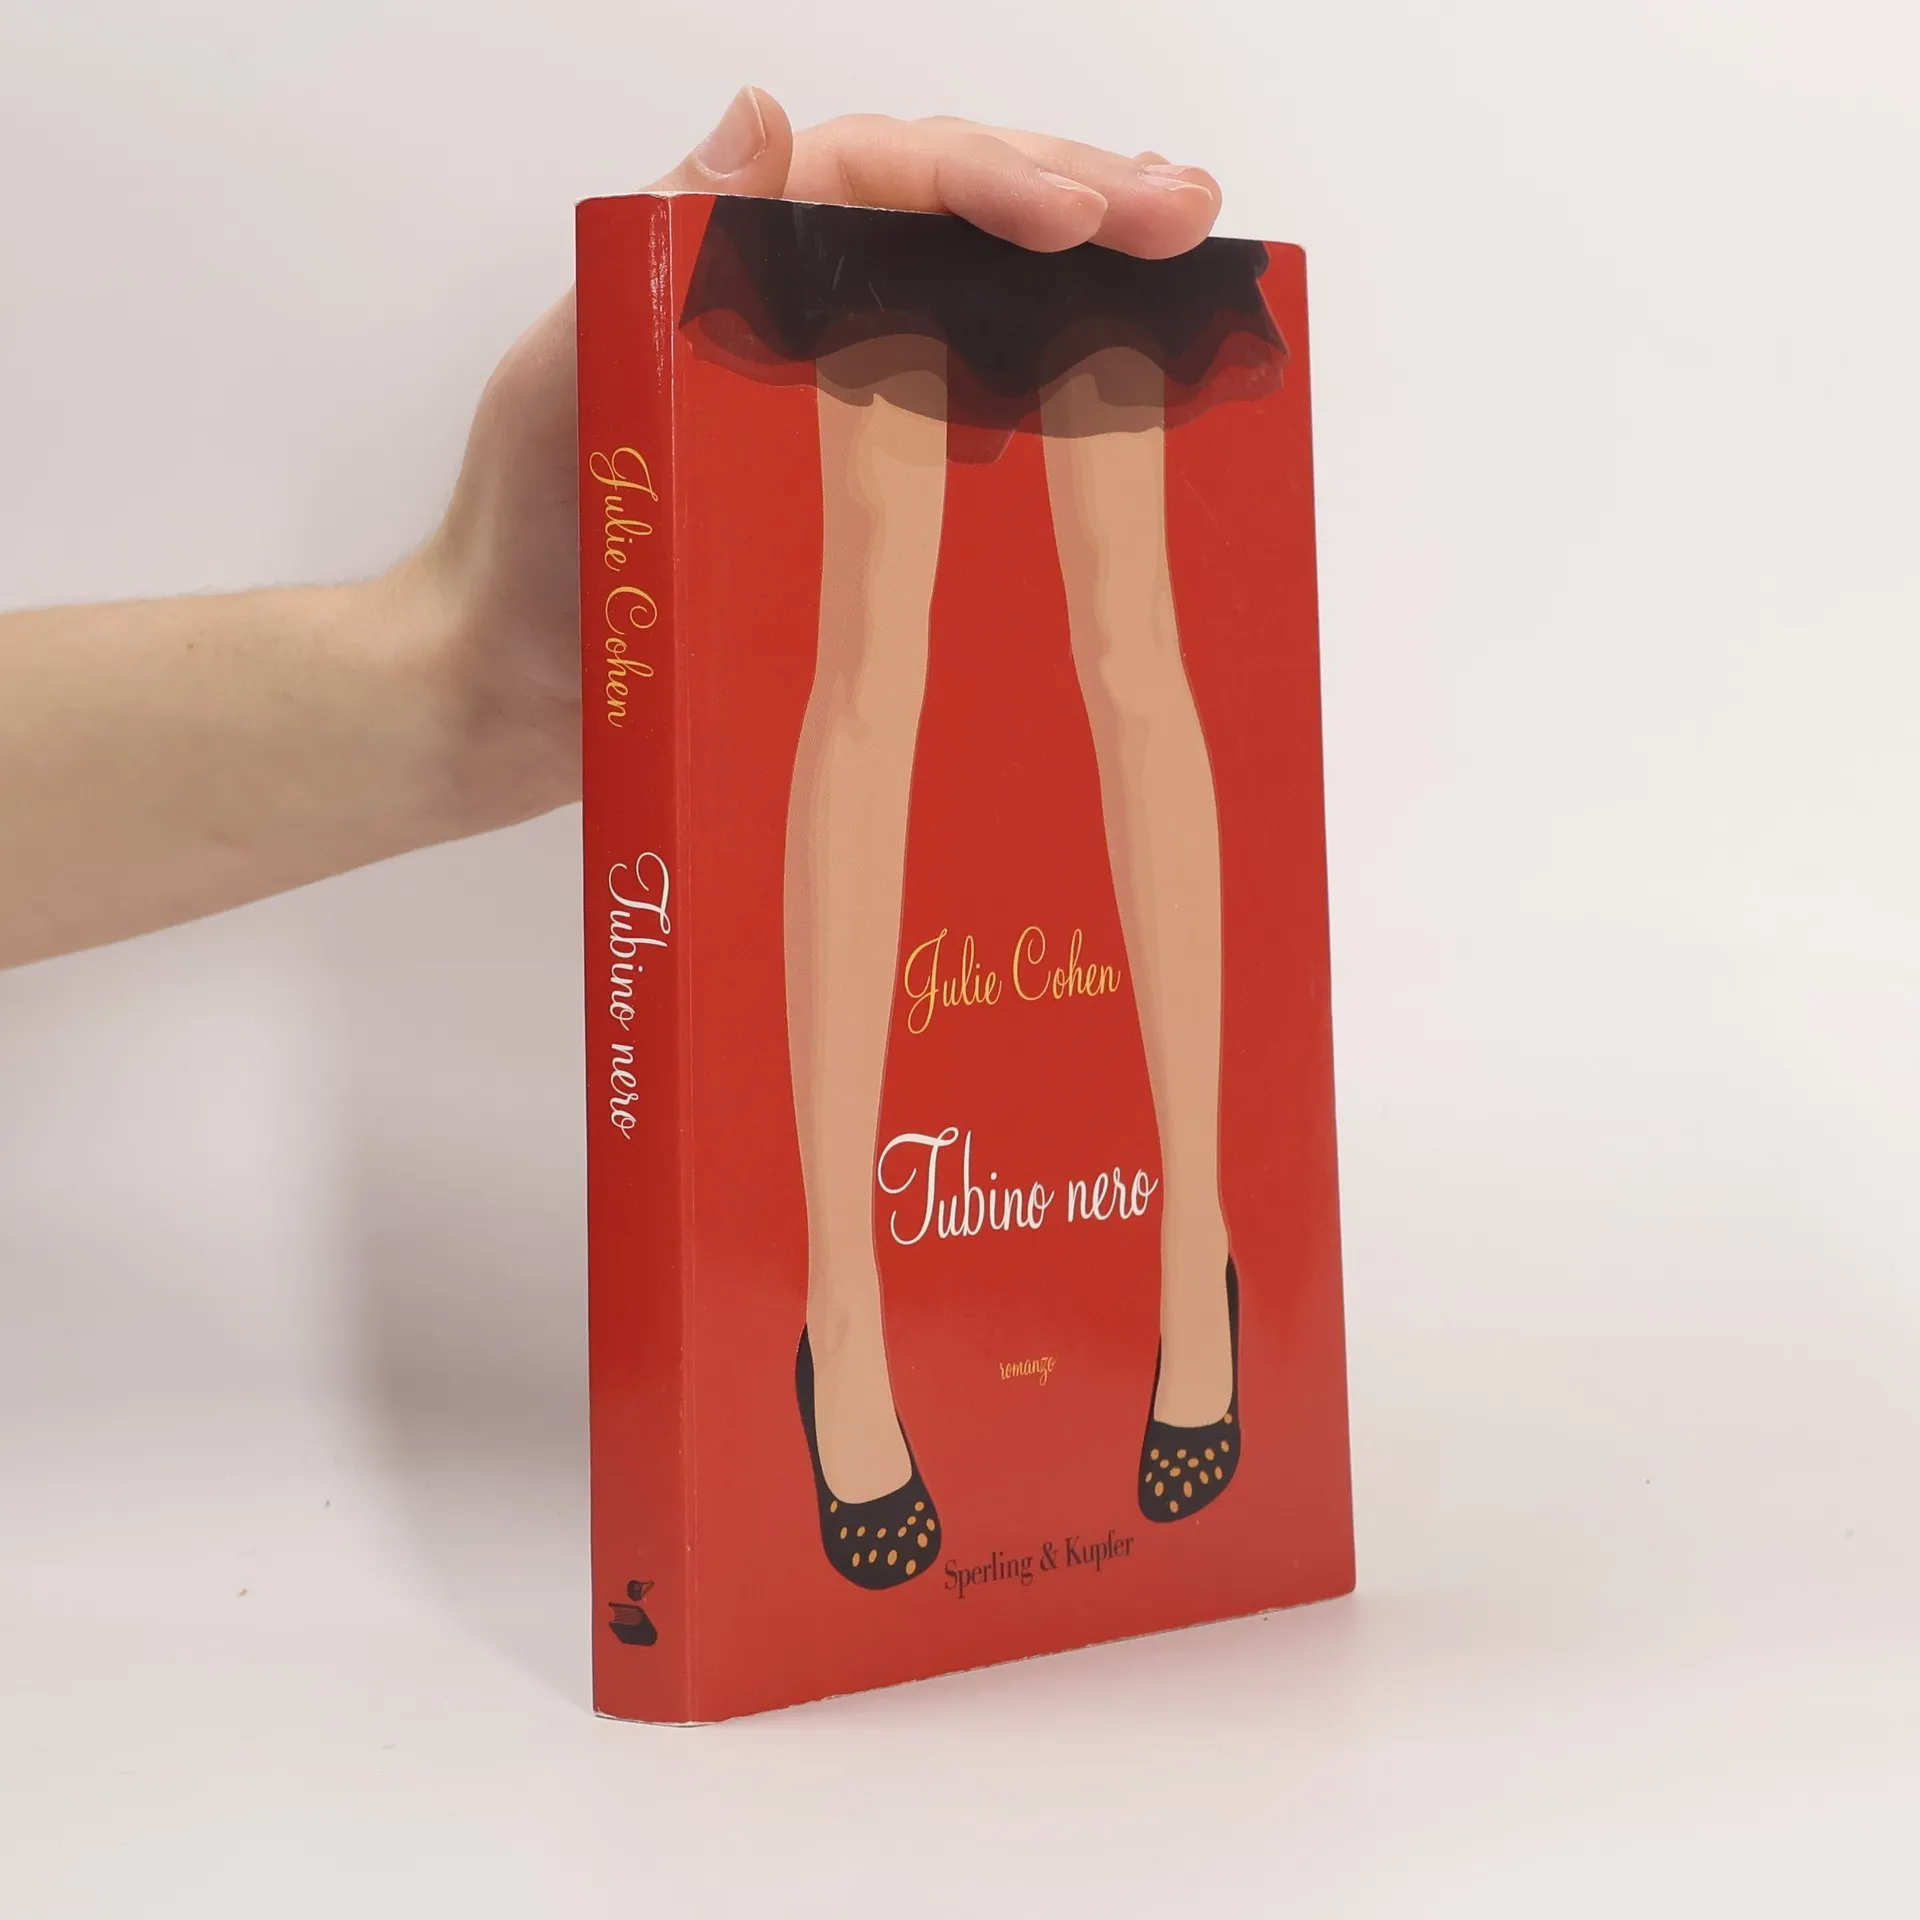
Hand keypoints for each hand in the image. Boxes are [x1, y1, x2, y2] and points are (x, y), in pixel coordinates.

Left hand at [419, 89, 1226, 832]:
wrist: (508, 688)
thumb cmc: (521, 540)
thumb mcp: (567, 376)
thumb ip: (657, 254)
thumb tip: (763, 115)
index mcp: (736, 262)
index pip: (886, 181)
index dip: (993, 180)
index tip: (1080, 217)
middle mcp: (801, 310)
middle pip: (958, 218)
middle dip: (1079, 197)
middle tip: (1184, 213)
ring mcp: (840, 395)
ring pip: (981, 297)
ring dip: (1087, 266)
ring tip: (1189, 253)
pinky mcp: (862, 484)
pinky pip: (971, 408)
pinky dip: (1055, 377)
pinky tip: (1131, 373)